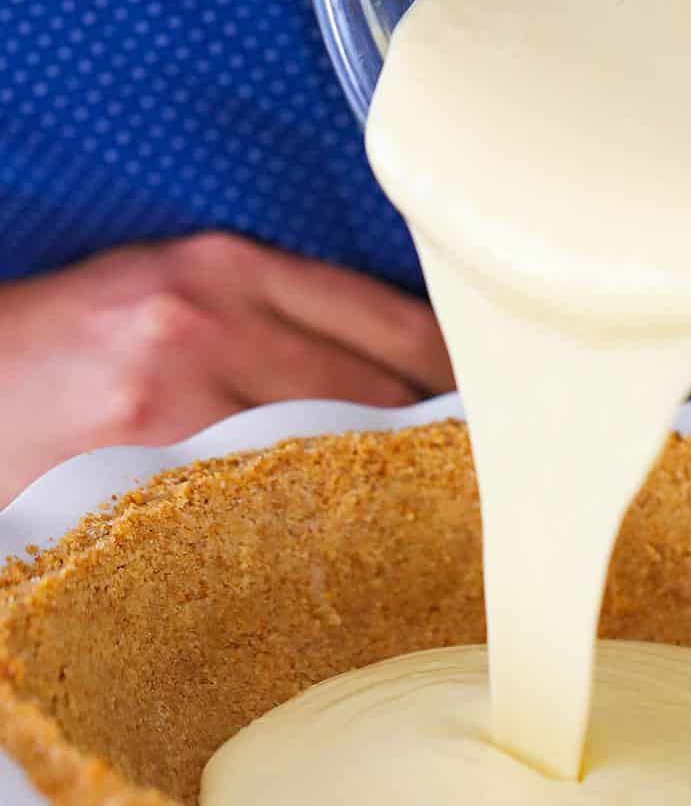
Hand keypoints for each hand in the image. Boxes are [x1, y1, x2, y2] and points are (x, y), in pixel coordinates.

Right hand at [0, 232, 453, 504]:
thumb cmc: (79, 348)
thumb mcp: (178, 296)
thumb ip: (286, 322)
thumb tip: (404, 379)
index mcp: (228, 267)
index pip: (396, 324)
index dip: (459, 378)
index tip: (496, 417)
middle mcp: (213, 318)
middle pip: (384, 390)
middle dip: (438, 438)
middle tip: (479, 480)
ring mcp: (183, 395)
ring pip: (339, 449)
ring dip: (391, 485)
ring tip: (430, 514)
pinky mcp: (154, 464)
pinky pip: (275, 500)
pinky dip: (321, 519)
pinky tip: (347, 539)